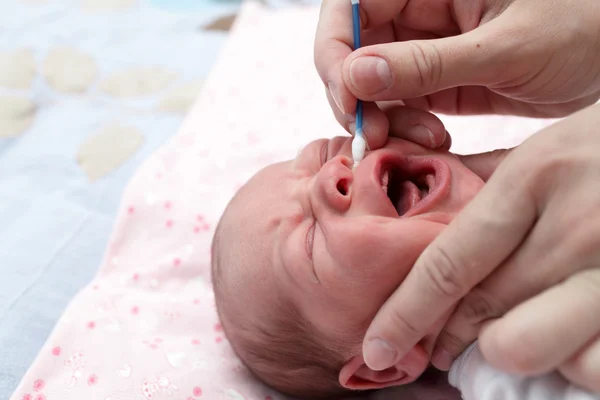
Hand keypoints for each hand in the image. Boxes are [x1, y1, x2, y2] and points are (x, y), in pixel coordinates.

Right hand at [315, 0, 599, 143]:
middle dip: (356, 95)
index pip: (352, 6)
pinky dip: (407, 127)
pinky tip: (435, 140)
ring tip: (425, 140)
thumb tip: (354, 76)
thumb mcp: (506, 48)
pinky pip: (403, 103)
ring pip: (374, 82)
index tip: (348, 100)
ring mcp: (430, 45)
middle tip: (372, 135)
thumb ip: (427, 63)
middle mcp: (424, 7)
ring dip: (384, 117)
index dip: (336, 52)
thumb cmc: (587, 30)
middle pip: (355, 48)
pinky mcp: (442, 79)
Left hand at [361, 103, 599, 392]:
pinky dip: (572, 361)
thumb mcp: (551, 146)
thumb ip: (491, 180)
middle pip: (480, 311)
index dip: (404, 314)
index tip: (376, 346)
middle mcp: (578, 223)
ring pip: (527, 347)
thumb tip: (426, 212)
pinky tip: (573, 334)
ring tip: (518, 328)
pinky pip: (591, 364)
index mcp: (536, 176)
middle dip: (450, 336)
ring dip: (511, 347)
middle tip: (448, 337)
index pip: (447, 263)